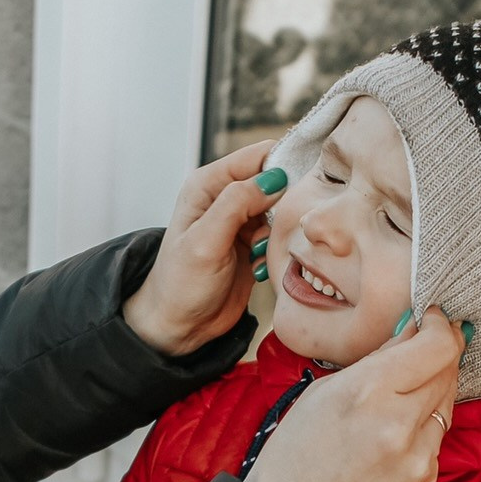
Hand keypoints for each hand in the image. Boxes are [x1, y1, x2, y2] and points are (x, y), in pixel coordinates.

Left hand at [121, 142, 286, 356]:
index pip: (259, 156)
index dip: (284, 166)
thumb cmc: (180, 285)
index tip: (301, 189)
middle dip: (287, 203)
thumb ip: (236, 204)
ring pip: (283, 209)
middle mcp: (226, 196)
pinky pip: (281, 235)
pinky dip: (279, 248)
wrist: (179, 325)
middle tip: (279, 230)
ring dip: (282, 230)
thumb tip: (273, 178)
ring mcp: (242, 221)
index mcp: (209, 184)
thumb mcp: (205, 242)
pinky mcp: (253, 243)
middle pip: (277, 180)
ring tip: (260, 251)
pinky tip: (260, 265)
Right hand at [244, 309, 463, 481]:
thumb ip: (377, 359)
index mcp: (368, 392)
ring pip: (447, 404)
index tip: (433, 319)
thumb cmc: (294, 455)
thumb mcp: (324, 392)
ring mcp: (417, 457)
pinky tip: (396, 432)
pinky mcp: (424, 481)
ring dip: (433, 389)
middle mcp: (400, 424)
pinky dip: (424, 426)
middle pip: (447, 371)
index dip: (441, 326)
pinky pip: (436, 439)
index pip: (436, 346)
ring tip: (404, 390)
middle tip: (428, 342)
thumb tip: (413, 330)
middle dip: (440, 352)